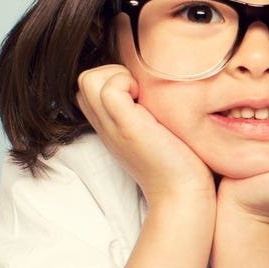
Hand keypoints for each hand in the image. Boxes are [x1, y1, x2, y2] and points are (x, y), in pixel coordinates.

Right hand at [75, 65, 213, 210]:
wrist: (183, 195)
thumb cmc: (181, 164)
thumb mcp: (155, 132)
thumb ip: (146, 111)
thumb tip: (155, 86)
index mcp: (110, 125)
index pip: (90, 87)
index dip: (113, 78)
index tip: (141, 93)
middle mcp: (105, 125)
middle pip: (85, 79)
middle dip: (113, 73)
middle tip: (141, 92)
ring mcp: (112, 126)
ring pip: (88, 78)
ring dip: (117, 76)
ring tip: (142, 96)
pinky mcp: (127, 127)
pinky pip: (109, 89)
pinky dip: (127, 83)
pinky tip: (147, 101)